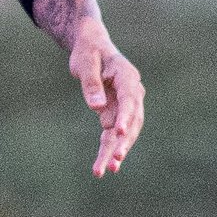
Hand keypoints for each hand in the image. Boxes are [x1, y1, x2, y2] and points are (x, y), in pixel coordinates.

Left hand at [65, 16, 145, 176]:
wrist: (92, 46)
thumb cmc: (88, 51)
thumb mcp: (84, 62)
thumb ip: (91, 83)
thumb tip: (97, 108)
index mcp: (127, 76)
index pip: (130, 99)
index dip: (126, 116)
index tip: (119, 132)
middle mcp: (132, 92)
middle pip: (132, 120)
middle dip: (123, 142)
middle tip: (114, 160)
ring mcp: (127, 105)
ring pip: (125, 132)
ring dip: (117, 150)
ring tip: (108, 170)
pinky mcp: (118, 113)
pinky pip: (115, 134)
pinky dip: (110, 148)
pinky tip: (105, 166)